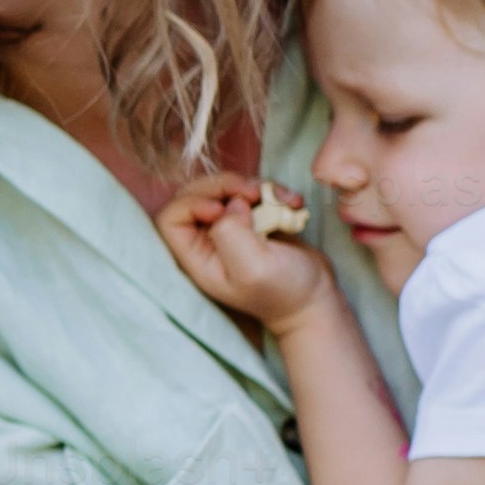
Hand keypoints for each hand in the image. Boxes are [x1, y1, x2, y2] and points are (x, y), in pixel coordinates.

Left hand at [156, 173, 328, 327]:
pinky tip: (293, 203)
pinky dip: (273, 191)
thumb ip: (231, 234)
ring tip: (281, 199)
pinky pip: (254, 191)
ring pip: (226, 188)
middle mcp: (208, 241)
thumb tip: (230, 203)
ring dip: (254, 186)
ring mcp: (231, 228)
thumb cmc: (283, 292)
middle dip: (224, 185)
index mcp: (197, 258)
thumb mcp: (253, 268)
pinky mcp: (254, 219)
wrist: (314, 299)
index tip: (221, 209)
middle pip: (195, 194)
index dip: (190, 204)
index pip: (170, 218)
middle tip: (252, 192)